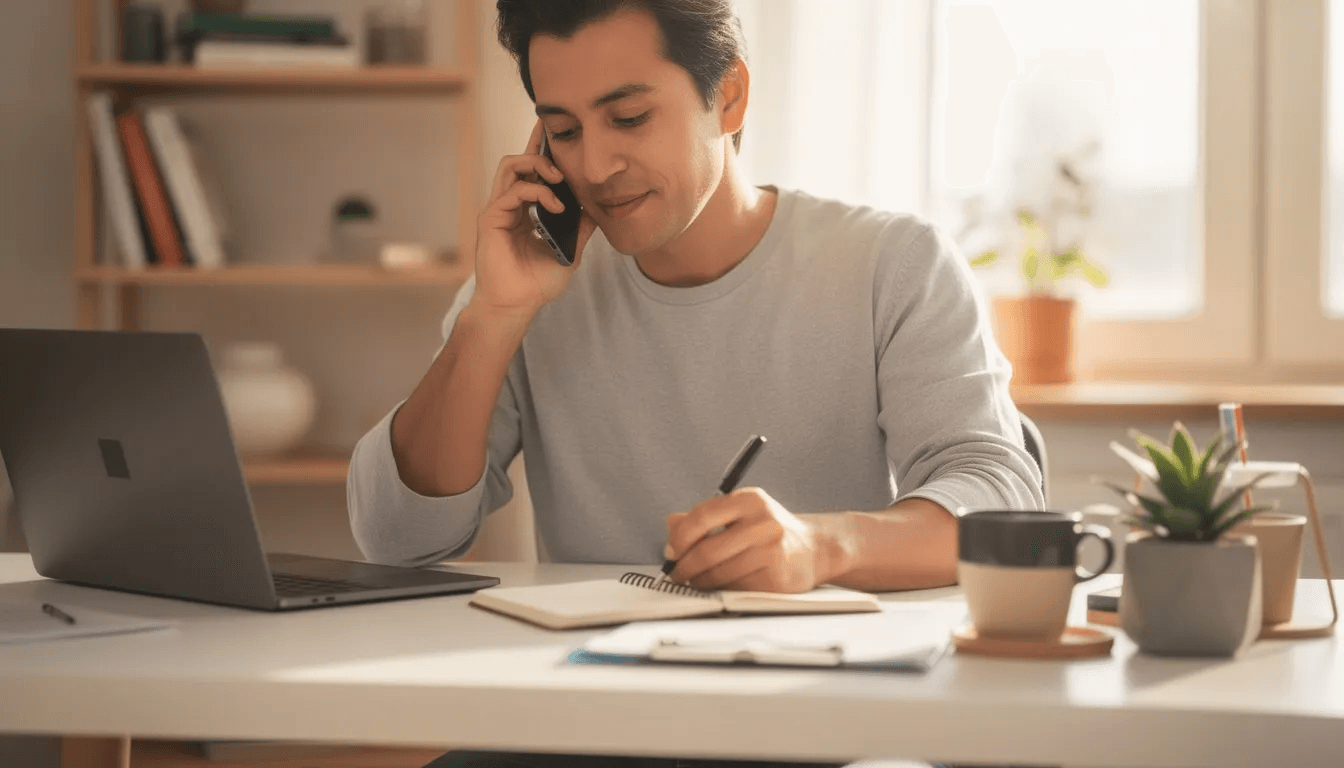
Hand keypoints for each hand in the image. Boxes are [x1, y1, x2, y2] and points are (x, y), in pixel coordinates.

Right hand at [471, 120, 597, 318]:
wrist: (517, 305)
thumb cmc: (536, 284)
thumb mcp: (569, 251)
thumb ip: (581, 229)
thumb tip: (599, 209)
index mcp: (523, 212)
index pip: (532, 174)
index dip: (543, 153)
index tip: (562, 136)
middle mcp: (508, 206)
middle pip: (518, 161)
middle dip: (537, 144)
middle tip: (562, 141)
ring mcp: (498, 210)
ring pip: (510, 166)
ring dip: (537, 164)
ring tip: (559, 178)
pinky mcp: (491, 218)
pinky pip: (514, 190)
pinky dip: (538, 193)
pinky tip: (556, 206)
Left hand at [664, 488, 825, 592]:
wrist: (815, 551)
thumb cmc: (770, 533)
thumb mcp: (740, 515)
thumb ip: (704, 518)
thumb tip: (671, 524)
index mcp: (750, 500)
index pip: (702, 516)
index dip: (680, 538)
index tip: (671, 551)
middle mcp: (763, 522)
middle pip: (708, 550)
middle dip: (685, 566)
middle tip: (676, 573)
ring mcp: (772, 550)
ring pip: (720, 573)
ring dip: (701, 581)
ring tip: (697, 580)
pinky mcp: (777, 577)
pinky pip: (736, 587)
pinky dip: (722, 590)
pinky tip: (722, 585)